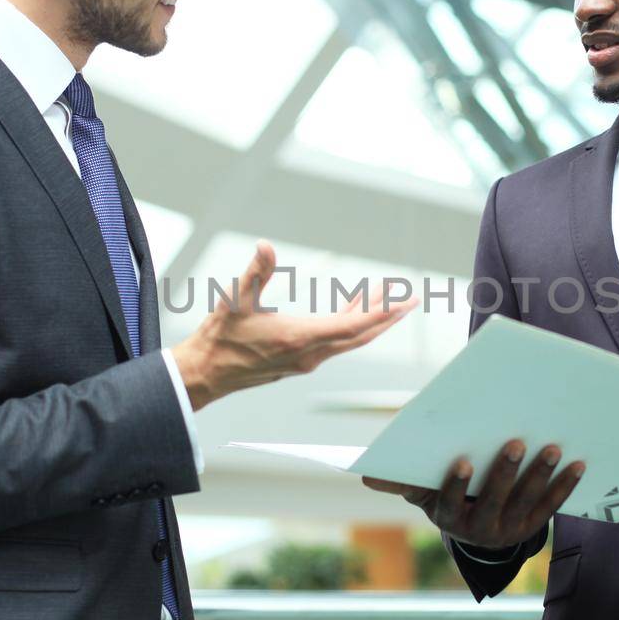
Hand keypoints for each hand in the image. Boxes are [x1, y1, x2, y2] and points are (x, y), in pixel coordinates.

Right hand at [171, 241, 416, 409]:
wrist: (206, 374)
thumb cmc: (219, 336)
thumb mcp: (234, 299)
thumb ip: (255, 272)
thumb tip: (266, 245)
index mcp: (298, 338)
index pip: (350, 326)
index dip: (378, 312)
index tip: (401, 301)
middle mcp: (309, 355)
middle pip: (359, 335)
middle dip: (387, 317)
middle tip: (412, 300)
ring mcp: (306, 360)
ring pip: (349, 340)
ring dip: (370, 320)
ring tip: (388, 298)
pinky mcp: (300, 361)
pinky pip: (336, 342)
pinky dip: (350, 325)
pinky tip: (352, 307)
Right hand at [362, 439, 584, 549]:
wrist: (475, 533)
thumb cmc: (445, 498)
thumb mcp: (422, 492)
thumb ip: (400, 481)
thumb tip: (361, 476)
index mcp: (448, 516)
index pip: (451, 501)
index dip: (456, 483)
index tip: (462, 460)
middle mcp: (478, 529)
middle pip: (493, 500)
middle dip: (505, 472)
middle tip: (516, 442)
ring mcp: (508, 531)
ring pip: (525, 503)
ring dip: (540, 476)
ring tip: (552, 448)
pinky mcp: (531, 528)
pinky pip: (550, 507)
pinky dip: (564, 486)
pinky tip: (577, 464)